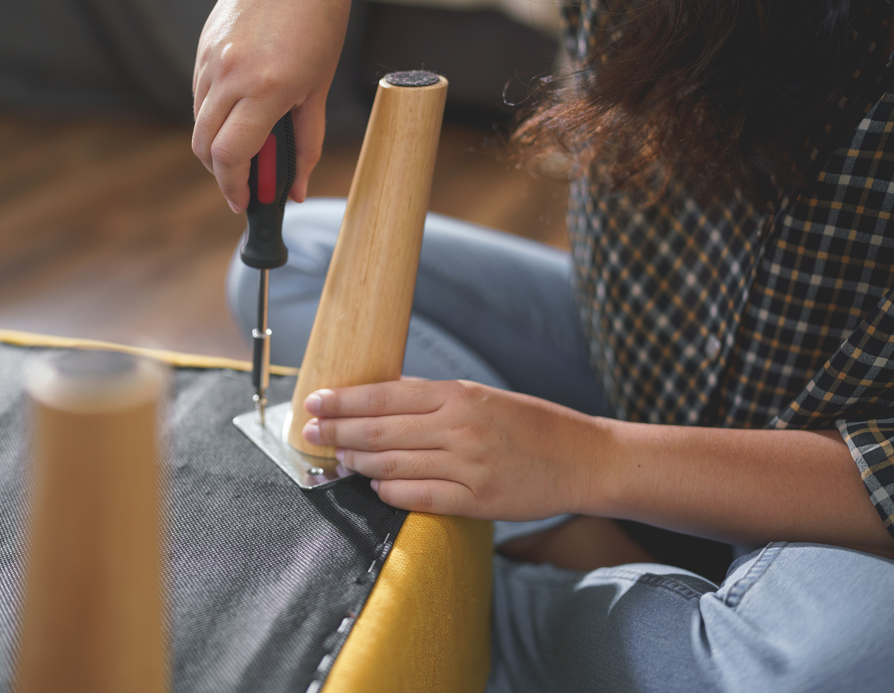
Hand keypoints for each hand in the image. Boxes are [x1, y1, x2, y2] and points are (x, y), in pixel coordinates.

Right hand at [192, 0, 354, 211]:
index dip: (235, 188)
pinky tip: (242, 110)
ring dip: (217, 144)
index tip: (245, 203)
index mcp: (265, 87)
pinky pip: (201, 93)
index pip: (231, 156)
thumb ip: (305, 143)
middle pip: (206, 146)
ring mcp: (211, 56)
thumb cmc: (322, 19)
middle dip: (223, 173)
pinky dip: (215, 113)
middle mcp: (230, 73)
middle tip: (248, 184)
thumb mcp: (319, 87)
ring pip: (200, 120)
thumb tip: (294, 190)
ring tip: (251, 146)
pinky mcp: (203, 43)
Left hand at [301, 380, 611, 519]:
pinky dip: (392, 491)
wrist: (584, 458)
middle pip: (379, 431)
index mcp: (458, 395)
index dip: (343, 400)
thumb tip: (382, 394)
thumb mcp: (482, 396)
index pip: (384, 395)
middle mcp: (459, 427)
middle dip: (337, 431)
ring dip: (358, 463)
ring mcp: (468, 466)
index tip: (314, 401)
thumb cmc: (531, 424)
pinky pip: (421, 497)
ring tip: (338, 459)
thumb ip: (433, 397)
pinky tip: (376, 485)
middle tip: (309, 432)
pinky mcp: (477, 500)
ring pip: (393, 464)